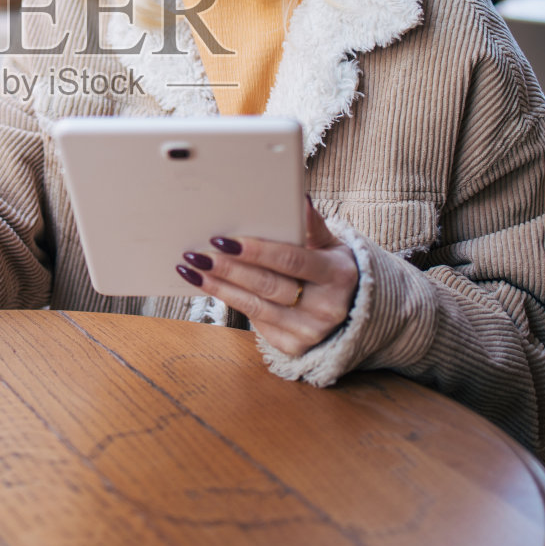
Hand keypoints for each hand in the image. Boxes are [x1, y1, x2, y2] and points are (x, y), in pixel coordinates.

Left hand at [176, 197, 358, 355]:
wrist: (352, 310)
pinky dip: (228, 300)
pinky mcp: (292, 345)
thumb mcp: (331, 245)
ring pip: (255, 306)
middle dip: (228, 268)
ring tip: (192, 268)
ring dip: (218, 286)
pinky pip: (254, 319)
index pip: (291, 260)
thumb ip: (312, 226)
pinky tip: (208, 285)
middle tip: (197, 253)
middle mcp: (326, 308)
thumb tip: (298, 200)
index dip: (257, 251)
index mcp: (338, 275)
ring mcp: (309, 331)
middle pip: (268, 285)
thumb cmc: (331, 267)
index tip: (223, 240)